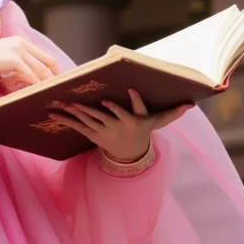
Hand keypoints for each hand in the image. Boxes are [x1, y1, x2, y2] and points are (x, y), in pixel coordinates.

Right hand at [0, 36, 60, 91]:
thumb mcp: (4, 59)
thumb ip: (18, 64)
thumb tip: (30, 78)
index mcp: (21, 42)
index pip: (44, 55)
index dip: (54, 68)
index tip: (58, 80)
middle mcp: (22, 43)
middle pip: (47, 61)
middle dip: (55, 76)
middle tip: (60, 89)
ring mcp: (18, 50)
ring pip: (40, 68)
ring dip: (47, 82)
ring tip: (52, 93)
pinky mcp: (13, 59)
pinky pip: (30, 74)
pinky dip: (36, 83)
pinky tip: (38, 92)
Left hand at [49, 89, 191, 162]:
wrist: (130, 154)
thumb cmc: (144, 131)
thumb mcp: (158, 123)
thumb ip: (172, 113)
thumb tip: (191, 105)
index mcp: (137, 121)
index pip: (138, 109)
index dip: (135, 100)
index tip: (130, 89)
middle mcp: (120, 127)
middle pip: (106, 116)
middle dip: (92, 108)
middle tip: (79, 100)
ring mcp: (106, 132)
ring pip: (89, 121)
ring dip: (75, 113)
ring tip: (63, 104)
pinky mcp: (93, 134)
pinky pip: (78, 127)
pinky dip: (65, 120)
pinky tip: (52, 113)